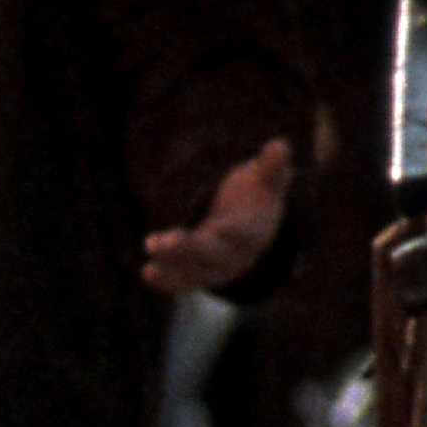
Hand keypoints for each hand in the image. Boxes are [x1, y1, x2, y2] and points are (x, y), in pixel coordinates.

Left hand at [143, 135, 293, 294]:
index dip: (234, 233)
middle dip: (187, 250)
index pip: (243, 234)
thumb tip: (279, 145)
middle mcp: (234, 254)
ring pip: (194, 273)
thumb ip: (270, 168)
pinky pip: (182, 281)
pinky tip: (147, 273)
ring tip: (148, 269)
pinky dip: (166, 280)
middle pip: (212, 256)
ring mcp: (215, 266)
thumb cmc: (256, 197)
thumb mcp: (266, 182)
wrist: (253, 228)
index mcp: (253, 232)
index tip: (222, 230)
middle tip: (161, 242)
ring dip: (171, 270)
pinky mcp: (197, 272)